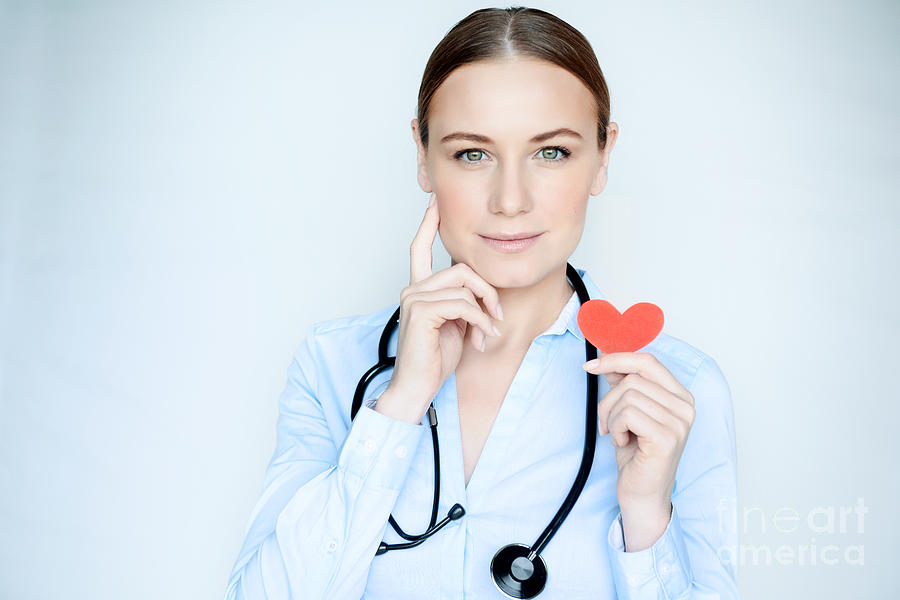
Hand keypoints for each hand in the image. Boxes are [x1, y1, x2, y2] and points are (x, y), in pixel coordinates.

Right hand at [377, 192, 502, 423]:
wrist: (416, 389)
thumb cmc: (435, 361)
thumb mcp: (456, 326)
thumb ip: (463, 304)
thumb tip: (482, 295)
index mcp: (419, 289)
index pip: (420, 248)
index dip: (428, 224)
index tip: (435, 203)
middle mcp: (413, 289)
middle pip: (460, 268)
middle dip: (486, 290)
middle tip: (497, 315)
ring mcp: (414, 298)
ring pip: (464, 285)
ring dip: (486, 310)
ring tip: (488, 333)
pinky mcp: (421, 311)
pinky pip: (463, 304)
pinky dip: (480, 321)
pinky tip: (481, 338)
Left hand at [583, 351, 694, 516]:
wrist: (642, 494)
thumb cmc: (636, 455)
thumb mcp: (629, 413)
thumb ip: (626, 386)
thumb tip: (608, 361)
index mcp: (680, 396)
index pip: (648, 360)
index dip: (617, 359)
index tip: (591, 366)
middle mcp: (685, 406)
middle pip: (633, 378)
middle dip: (609, 399)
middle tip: (607, 423)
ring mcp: (679, 421)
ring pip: (628, 395)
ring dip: (611, 416)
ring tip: (617, 435)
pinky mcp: (667, 436)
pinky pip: (627, 414)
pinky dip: (616, 427)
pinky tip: (623, 443)